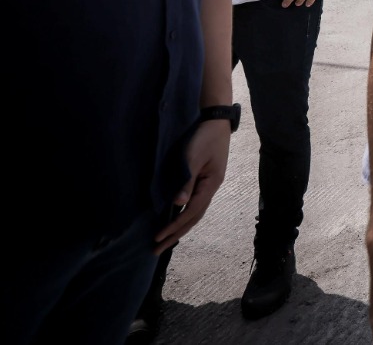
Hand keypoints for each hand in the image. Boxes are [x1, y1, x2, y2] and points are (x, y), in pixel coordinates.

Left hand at [153, 120, 230, 251]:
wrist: (215, 122)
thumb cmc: (204, 138)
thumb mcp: (193, 158)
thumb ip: (186, 181)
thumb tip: (178, 205)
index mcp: (211, 185)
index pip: (191, 212)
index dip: (175, 226)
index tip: (158, 238)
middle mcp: (211, 188)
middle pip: (194, 217)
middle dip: (176, 234)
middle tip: (157, 250)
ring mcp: (209, 185)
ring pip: (196, 212)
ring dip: (181, 227)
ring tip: (166, 241)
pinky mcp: (205, 180)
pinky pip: (195, 203)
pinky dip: (185, 215)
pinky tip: (177, 219)